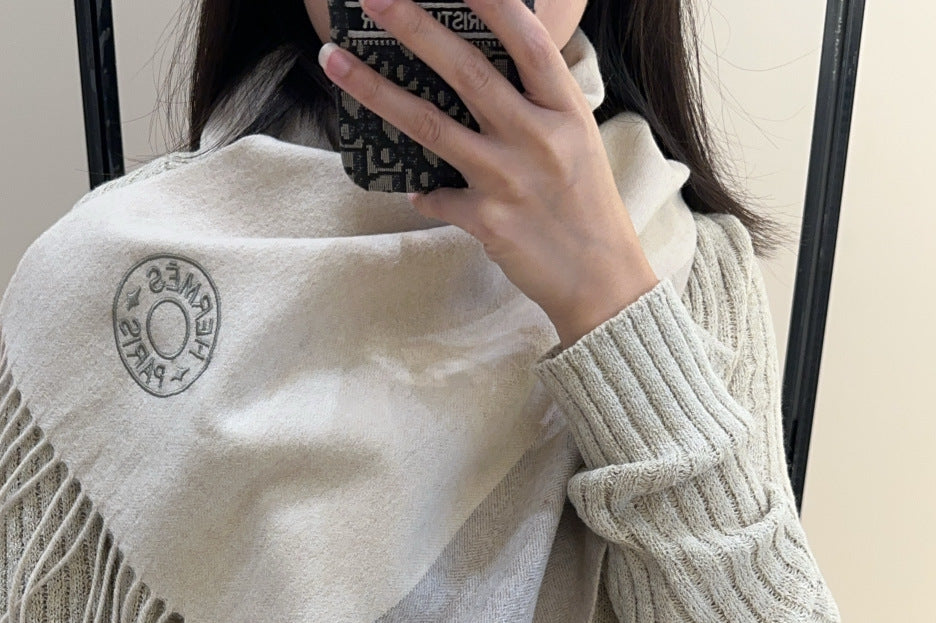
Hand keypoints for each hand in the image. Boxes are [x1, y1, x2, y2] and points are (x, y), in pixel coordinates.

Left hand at [318, 0, 660, 347]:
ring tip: (335, 61)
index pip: (525, 39)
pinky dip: (423, 192)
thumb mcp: (576, 140)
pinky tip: (415, 190)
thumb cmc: (586, 206)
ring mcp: (508, 179)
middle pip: (464, 70)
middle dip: (413, 26)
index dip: (489, 2)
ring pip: (429, 123)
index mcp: (563, 110)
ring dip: (375, 89)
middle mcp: (535, 137)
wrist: (599, 280)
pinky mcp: (487, 220)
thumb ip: (538, 103)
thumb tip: (486, 68)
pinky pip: (436, 196)